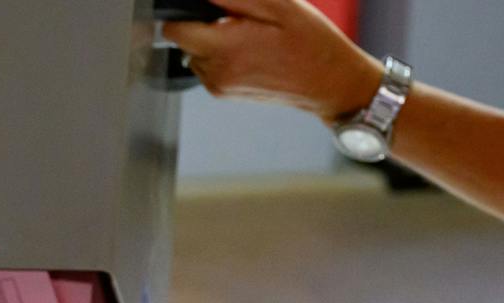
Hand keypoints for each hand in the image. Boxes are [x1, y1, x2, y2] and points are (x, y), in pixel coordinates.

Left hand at [164, 0, 380, 121]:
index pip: (174, 29)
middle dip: (204, 23)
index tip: (209, 6)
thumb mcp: (278, 5)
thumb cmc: (311, 43)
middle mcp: (216, 73)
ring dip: (213, 39)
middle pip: (184, 40)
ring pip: (195, 52)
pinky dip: (221, 54)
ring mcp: (219, 87)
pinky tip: (250, 48)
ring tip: (249, 34)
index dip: (185, 12)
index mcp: (225, 50)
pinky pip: (208, 66)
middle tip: (240, 18)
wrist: (329, 83)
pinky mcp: (224, 93)